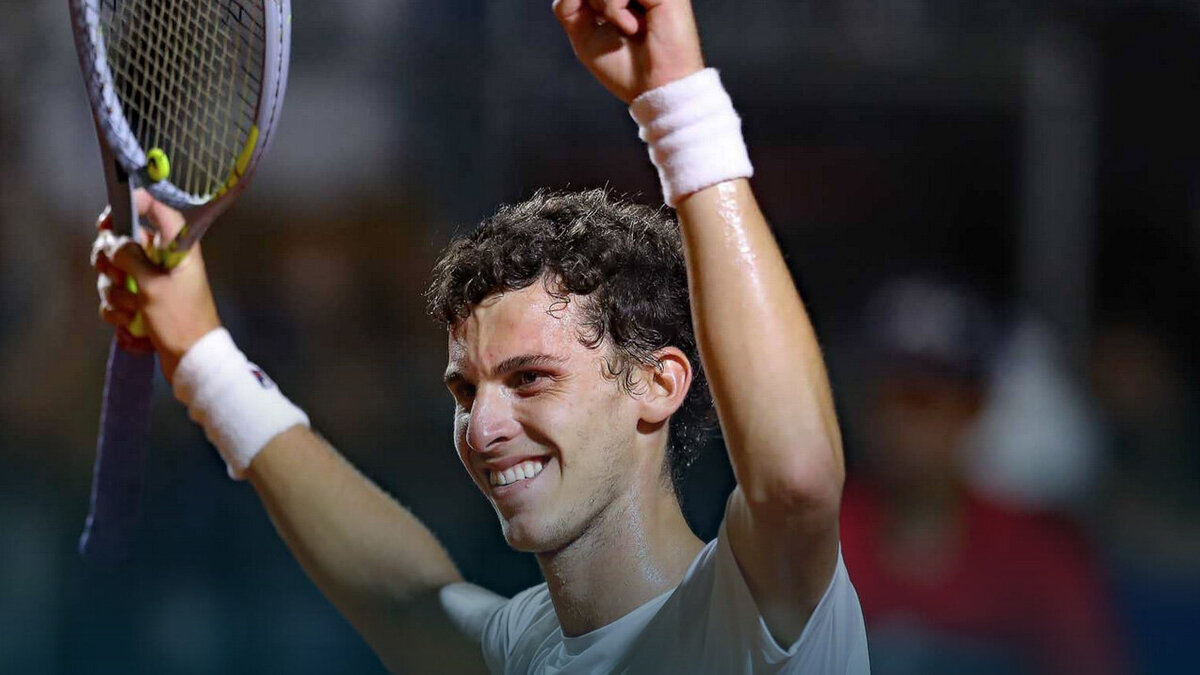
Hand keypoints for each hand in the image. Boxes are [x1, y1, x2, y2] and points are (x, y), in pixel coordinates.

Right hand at [92, 190, 220, 381]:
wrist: (192, 362)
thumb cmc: (181, 320)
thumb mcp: (154, 286)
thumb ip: (131, 258)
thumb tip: (114, 241)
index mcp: (178, 249)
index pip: (158, 212)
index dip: (134, 207)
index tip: (109, 219)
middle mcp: (164, 262)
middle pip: (123, 245)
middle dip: (111, 264)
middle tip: (117, 277)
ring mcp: (152, 284)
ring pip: (115, 276)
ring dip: (117, 297)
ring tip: (133, 313)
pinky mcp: (143, 304)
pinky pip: (117, 301)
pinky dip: (120, 315)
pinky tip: (133, 329)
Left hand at [553, 0, 705, 102]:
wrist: (654, 89)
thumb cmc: (625, 68)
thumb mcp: (584, 36)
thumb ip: (568, 8)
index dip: (578, 1)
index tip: (595, 21)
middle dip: (590, 1)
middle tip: (610, 23)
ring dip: (603, 4)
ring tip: (624, 28)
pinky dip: (614, 7)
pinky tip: (632, 28)